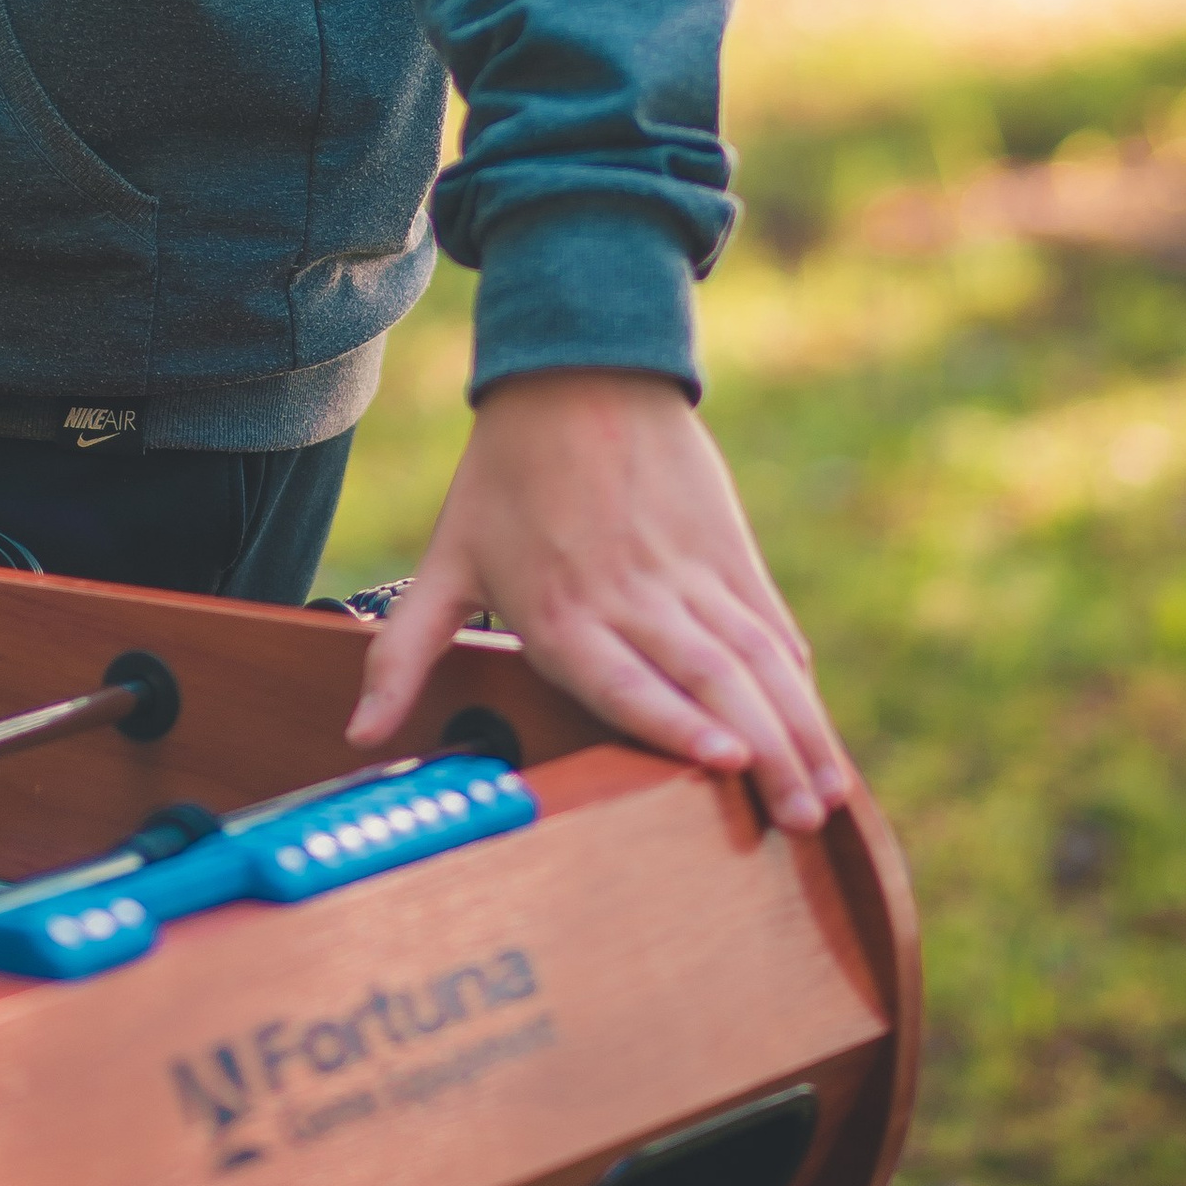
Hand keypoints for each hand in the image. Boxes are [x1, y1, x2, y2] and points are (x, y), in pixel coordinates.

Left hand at [345, 368, 850, 837]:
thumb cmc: (505, 474)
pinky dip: (796, 678)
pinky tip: (816, 723)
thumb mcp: (447, 559)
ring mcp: (689, 572)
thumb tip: (357, 735)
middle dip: (765, 753)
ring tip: (827, 796)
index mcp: (562, 609)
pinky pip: (769, 623)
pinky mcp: (727, 550)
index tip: (726, 762)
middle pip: (710, 681)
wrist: (580, 364)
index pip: (625, 678)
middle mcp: (633, 596)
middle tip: (800, 820)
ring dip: (798, 727)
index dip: (678, 722)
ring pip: (755, 660)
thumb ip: (404, 653)